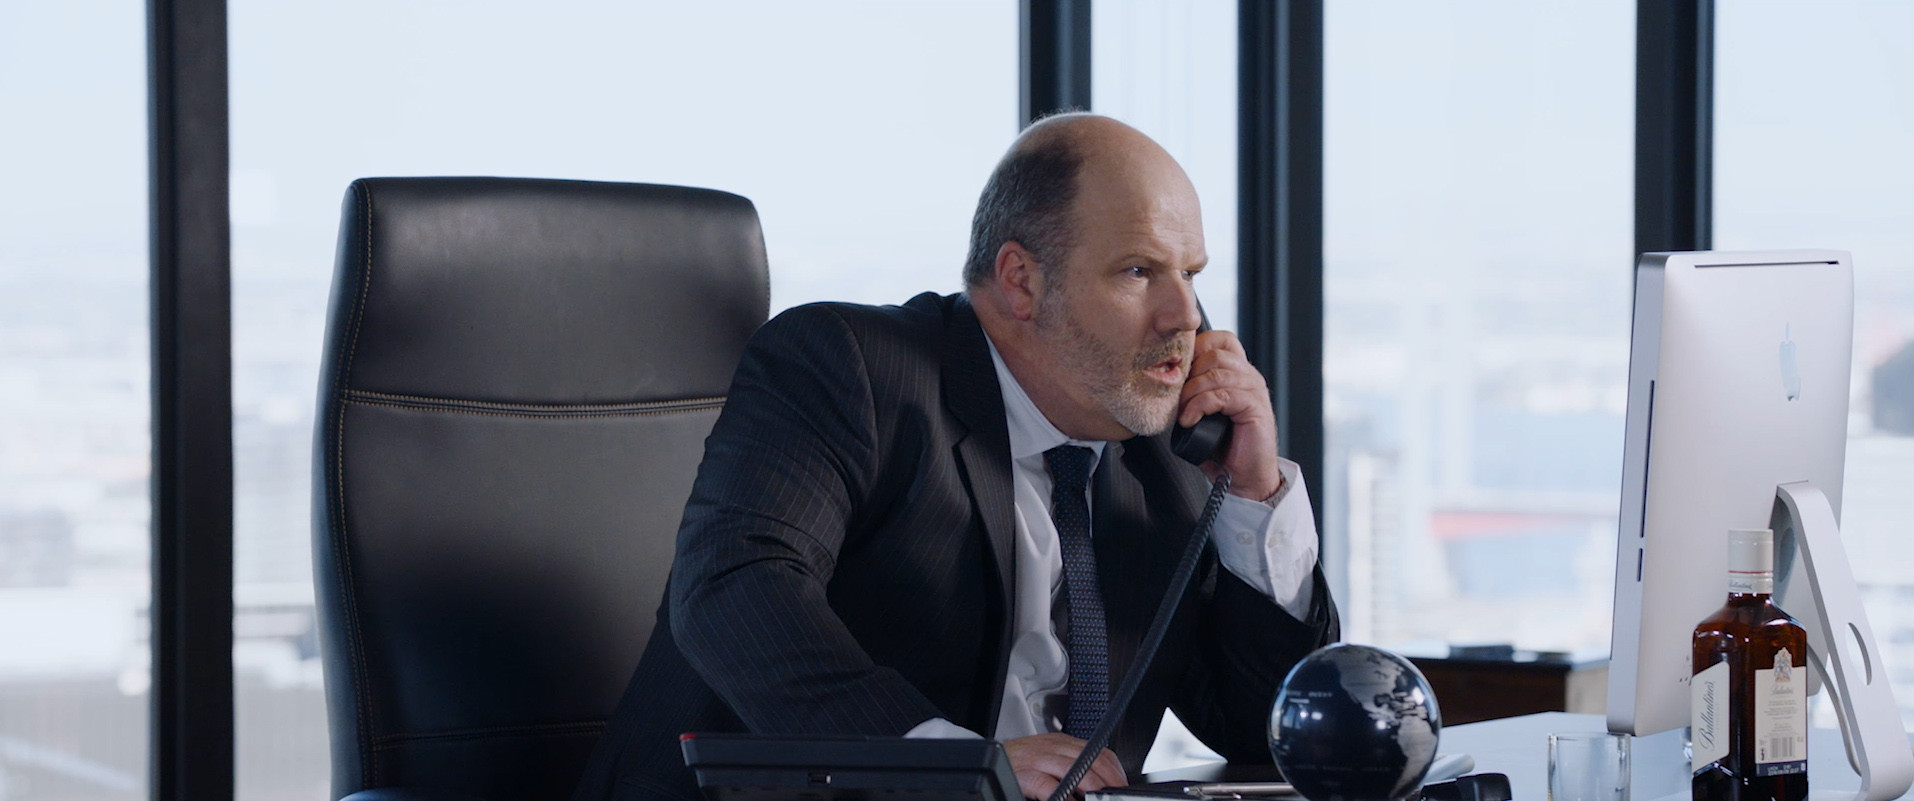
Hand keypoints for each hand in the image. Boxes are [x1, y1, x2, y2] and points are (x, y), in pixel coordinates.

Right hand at [1002, 733, 1125, 799]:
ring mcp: (1037, 758)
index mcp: (1062, 744)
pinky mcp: (1023, 774)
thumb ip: (1072, 770)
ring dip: (1092, 787)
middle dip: (1108, 781)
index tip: (1123, 787)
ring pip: (1074, 769)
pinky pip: (1046, 785)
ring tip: (1100, 799)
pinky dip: (1062, 797)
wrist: (989, 760)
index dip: (1115, 771)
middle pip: (1091, 760)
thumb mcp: (1049, 761)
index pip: (1099, 752)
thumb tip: (1098, 788)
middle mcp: (1052, 747)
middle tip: (1115, 796)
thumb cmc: (1019, 766)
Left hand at [1177, 329, 1283, 500]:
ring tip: (1182, 413)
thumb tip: (1162, 378)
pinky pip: (1222, 394)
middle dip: (1188, 375)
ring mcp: (1254, 390)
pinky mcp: (1255, 407)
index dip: (1196, 349)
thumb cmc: (1221, 446)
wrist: (1242, 477)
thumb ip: (1191, 390)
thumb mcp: (1200, 412)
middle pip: (1214, 353)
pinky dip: (1200, 405)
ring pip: (1216, 371)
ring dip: (1191, 392)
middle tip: (1176, 399)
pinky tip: (1190, 420)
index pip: (1219, 339)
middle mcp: (1248, 376)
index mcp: (1237, 372)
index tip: (1178, 374)